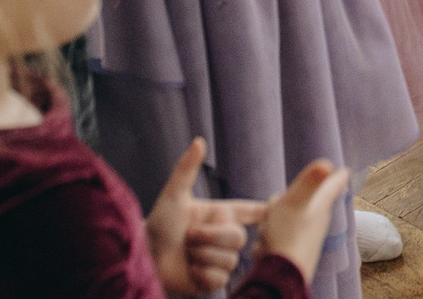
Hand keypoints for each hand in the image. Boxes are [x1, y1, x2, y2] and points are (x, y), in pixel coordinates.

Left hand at [145, 139, 263, 296]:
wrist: (143, 257)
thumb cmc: (157, 224)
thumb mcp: (173, 195)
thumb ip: (187, 168)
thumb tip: (199, 141)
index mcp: (220, 214)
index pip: (250, 211)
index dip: (266, 211)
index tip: (279, 209)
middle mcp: (222, 237)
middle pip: (237, 237)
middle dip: (210, 236)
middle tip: (188, 236)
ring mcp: (219, 260)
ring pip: (229, 260)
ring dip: (202, 256)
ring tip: (186, 254)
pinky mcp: (212, 282)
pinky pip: (220, 279)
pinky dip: (202, 275)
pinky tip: (189, 271)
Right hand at [255, 160, 352, 285]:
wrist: (281, 275)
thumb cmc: (287, 236)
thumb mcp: (294, 202)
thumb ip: (309, 182)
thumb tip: (328, 163)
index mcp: (320, 206)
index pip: (333, 186)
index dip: (337, 177)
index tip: (345, 171)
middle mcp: (316, 223)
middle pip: (300, 202)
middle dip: (282, 203)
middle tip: (275, 212)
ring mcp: (303, 239)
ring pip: (282, 222)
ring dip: (269, 226)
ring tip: (268, 236)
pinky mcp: (289, 254)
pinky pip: (273, 241)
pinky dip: (266, 244)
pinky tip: (264, 250)